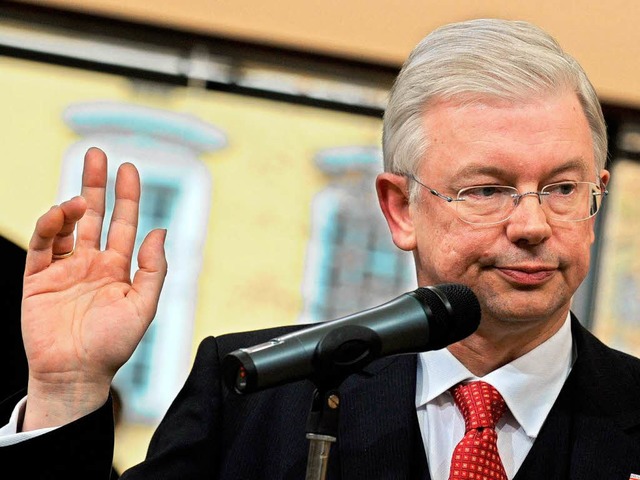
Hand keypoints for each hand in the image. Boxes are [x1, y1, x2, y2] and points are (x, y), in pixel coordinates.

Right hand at [21, 147, 166, 429]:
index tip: (128, 168)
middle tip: (97, 154)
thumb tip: (161, 231)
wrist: (76, 374)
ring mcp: (64, 268)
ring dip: (71, 206)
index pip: (124, 223)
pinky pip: (42, 245)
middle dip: (96, 185)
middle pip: (94, 215)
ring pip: (66, 225)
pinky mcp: (38, 278)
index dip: (127, 196)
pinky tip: (57, 214)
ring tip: (76, 200)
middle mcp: (92, 263)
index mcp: (118, 268)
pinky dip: (47, 227)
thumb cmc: (113, 346)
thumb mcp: (144, 306)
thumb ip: (154, 269)